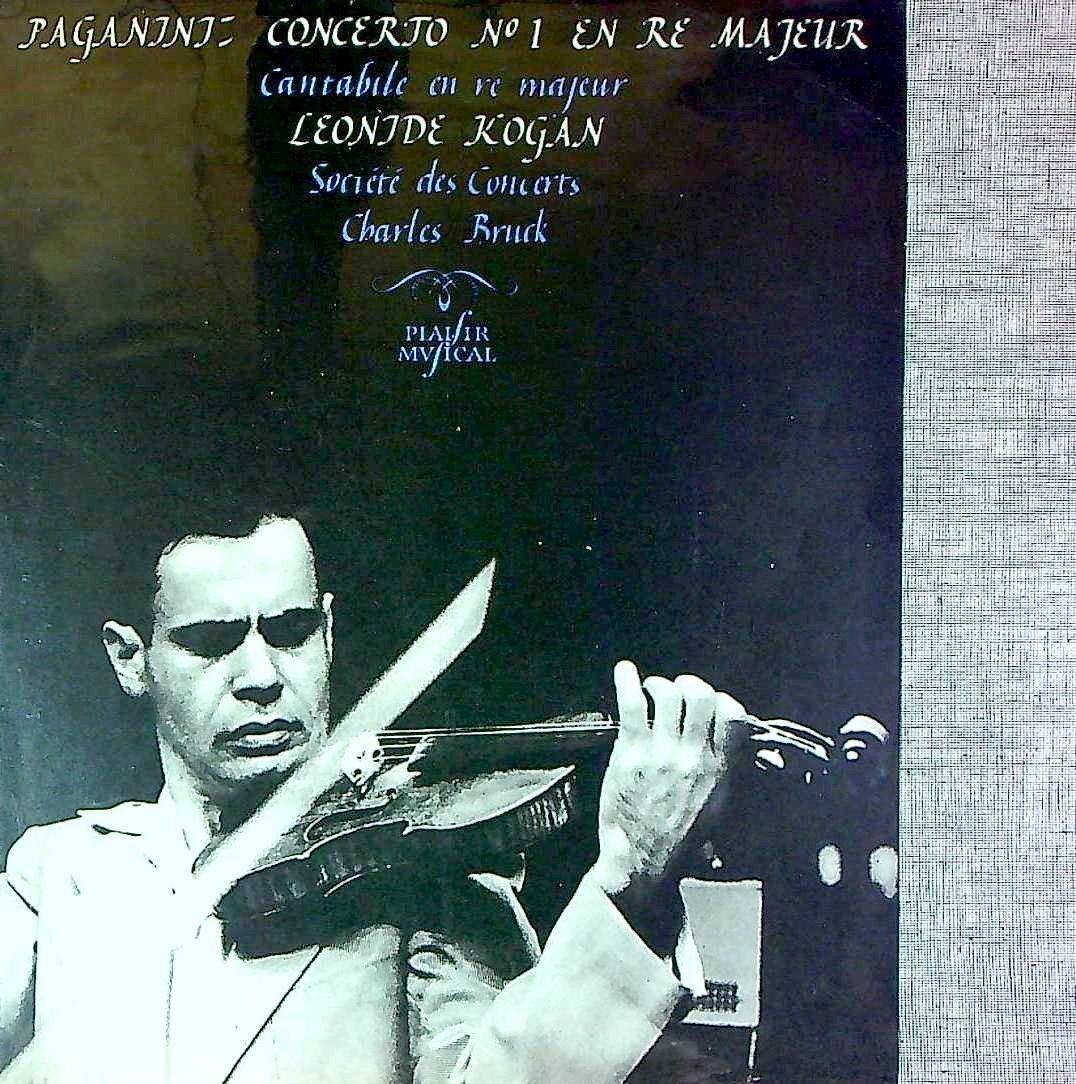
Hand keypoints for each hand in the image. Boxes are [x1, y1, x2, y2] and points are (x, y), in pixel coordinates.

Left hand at [592, 660, 741, 898]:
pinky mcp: (631, 752)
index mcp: (719, 771)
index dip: (722, 700)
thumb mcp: (718, 808)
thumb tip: (734, 742)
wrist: (642, 862)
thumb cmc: (679, 838)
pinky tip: (625, 672)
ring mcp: (662, 753)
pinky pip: (632, 704)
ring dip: (660, 685)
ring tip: (653, 689)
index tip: (710, 703)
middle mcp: (694, 757)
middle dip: (691, 685)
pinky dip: (627, 681)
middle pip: (701, 696)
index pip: (733, 715)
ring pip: (669, 695)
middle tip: (679, 691)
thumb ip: (725, 771)